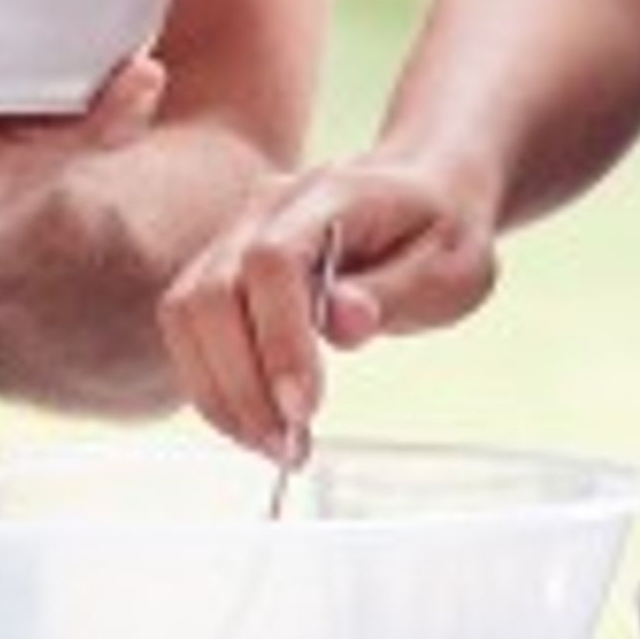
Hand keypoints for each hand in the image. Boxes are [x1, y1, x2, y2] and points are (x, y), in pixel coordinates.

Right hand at [159, 152, 501, 458]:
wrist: (425, 192)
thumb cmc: (442, 233)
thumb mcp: (453, 266)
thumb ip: (395, 292)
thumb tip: (343, 323)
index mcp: (331, 194)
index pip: (274, 261)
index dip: (279, 338)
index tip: (303, 408)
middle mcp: (267, 207)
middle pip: (212, 292)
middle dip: (240, 383)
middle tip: (286, 446)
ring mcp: (236, 234)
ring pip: (186, 313)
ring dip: (218, 391)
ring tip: (270, 444)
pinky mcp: (223, 268)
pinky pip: (190, 328)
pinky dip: (213, 383)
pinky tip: (253, 421)